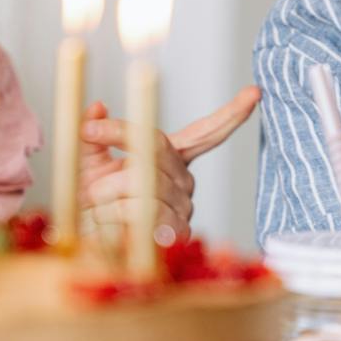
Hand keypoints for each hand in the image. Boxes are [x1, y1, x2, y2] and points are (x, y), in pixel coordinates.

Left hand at [78, 85, 261, 241]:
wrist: (86, 247)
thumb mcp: (89, 163)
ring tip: (90, 202)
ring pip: (145, 181)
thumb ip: (96, 135)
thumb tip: (96, 107)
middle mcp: (184, 182)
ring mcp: (183, 209)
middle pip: (158, 148)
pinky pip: (143, 212)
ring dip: (106, 188)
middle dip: (118, 139)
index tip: (255, 92)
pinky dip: (112, 214)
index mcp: (171, 161)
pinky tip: (102, 221)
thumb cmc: (92, 207)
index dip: (231, 115)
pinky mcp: (174, 235)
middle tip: (88, 134)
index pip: (205, 134)